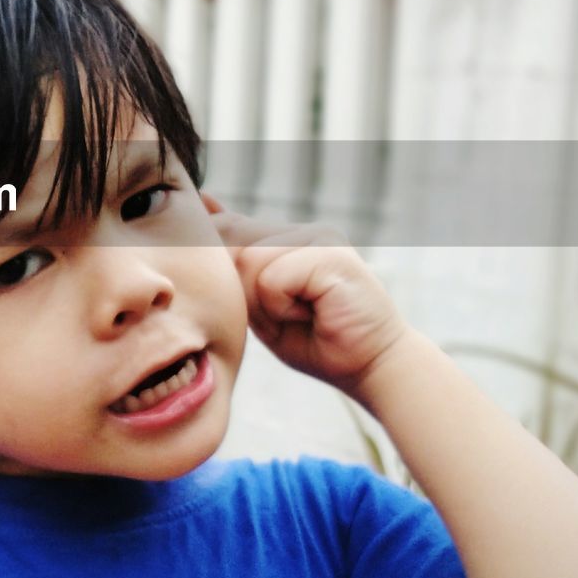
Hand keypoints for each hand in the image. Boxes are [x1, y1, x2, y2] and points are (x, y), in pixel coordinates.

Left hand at [209, 205, 408, 397]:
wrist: (372, 367)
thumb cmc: (316, 342)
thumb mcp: (262, 306)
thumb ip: (235, 269)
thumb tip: (205, 210)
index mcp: (287, 239)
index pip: (230, 224)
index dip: (212, 244)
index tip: (219, 269)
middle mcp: (303, 230)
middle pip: (233, 239)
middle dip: (240, 287)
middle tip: (282, 315)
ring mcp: (319, 237)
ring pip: (249, 259)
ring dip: (263, 302)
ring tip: (300, 315)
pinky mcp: (330, 254)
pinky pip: (271, 278)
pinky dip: (280, 306)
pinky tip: (312, 315)